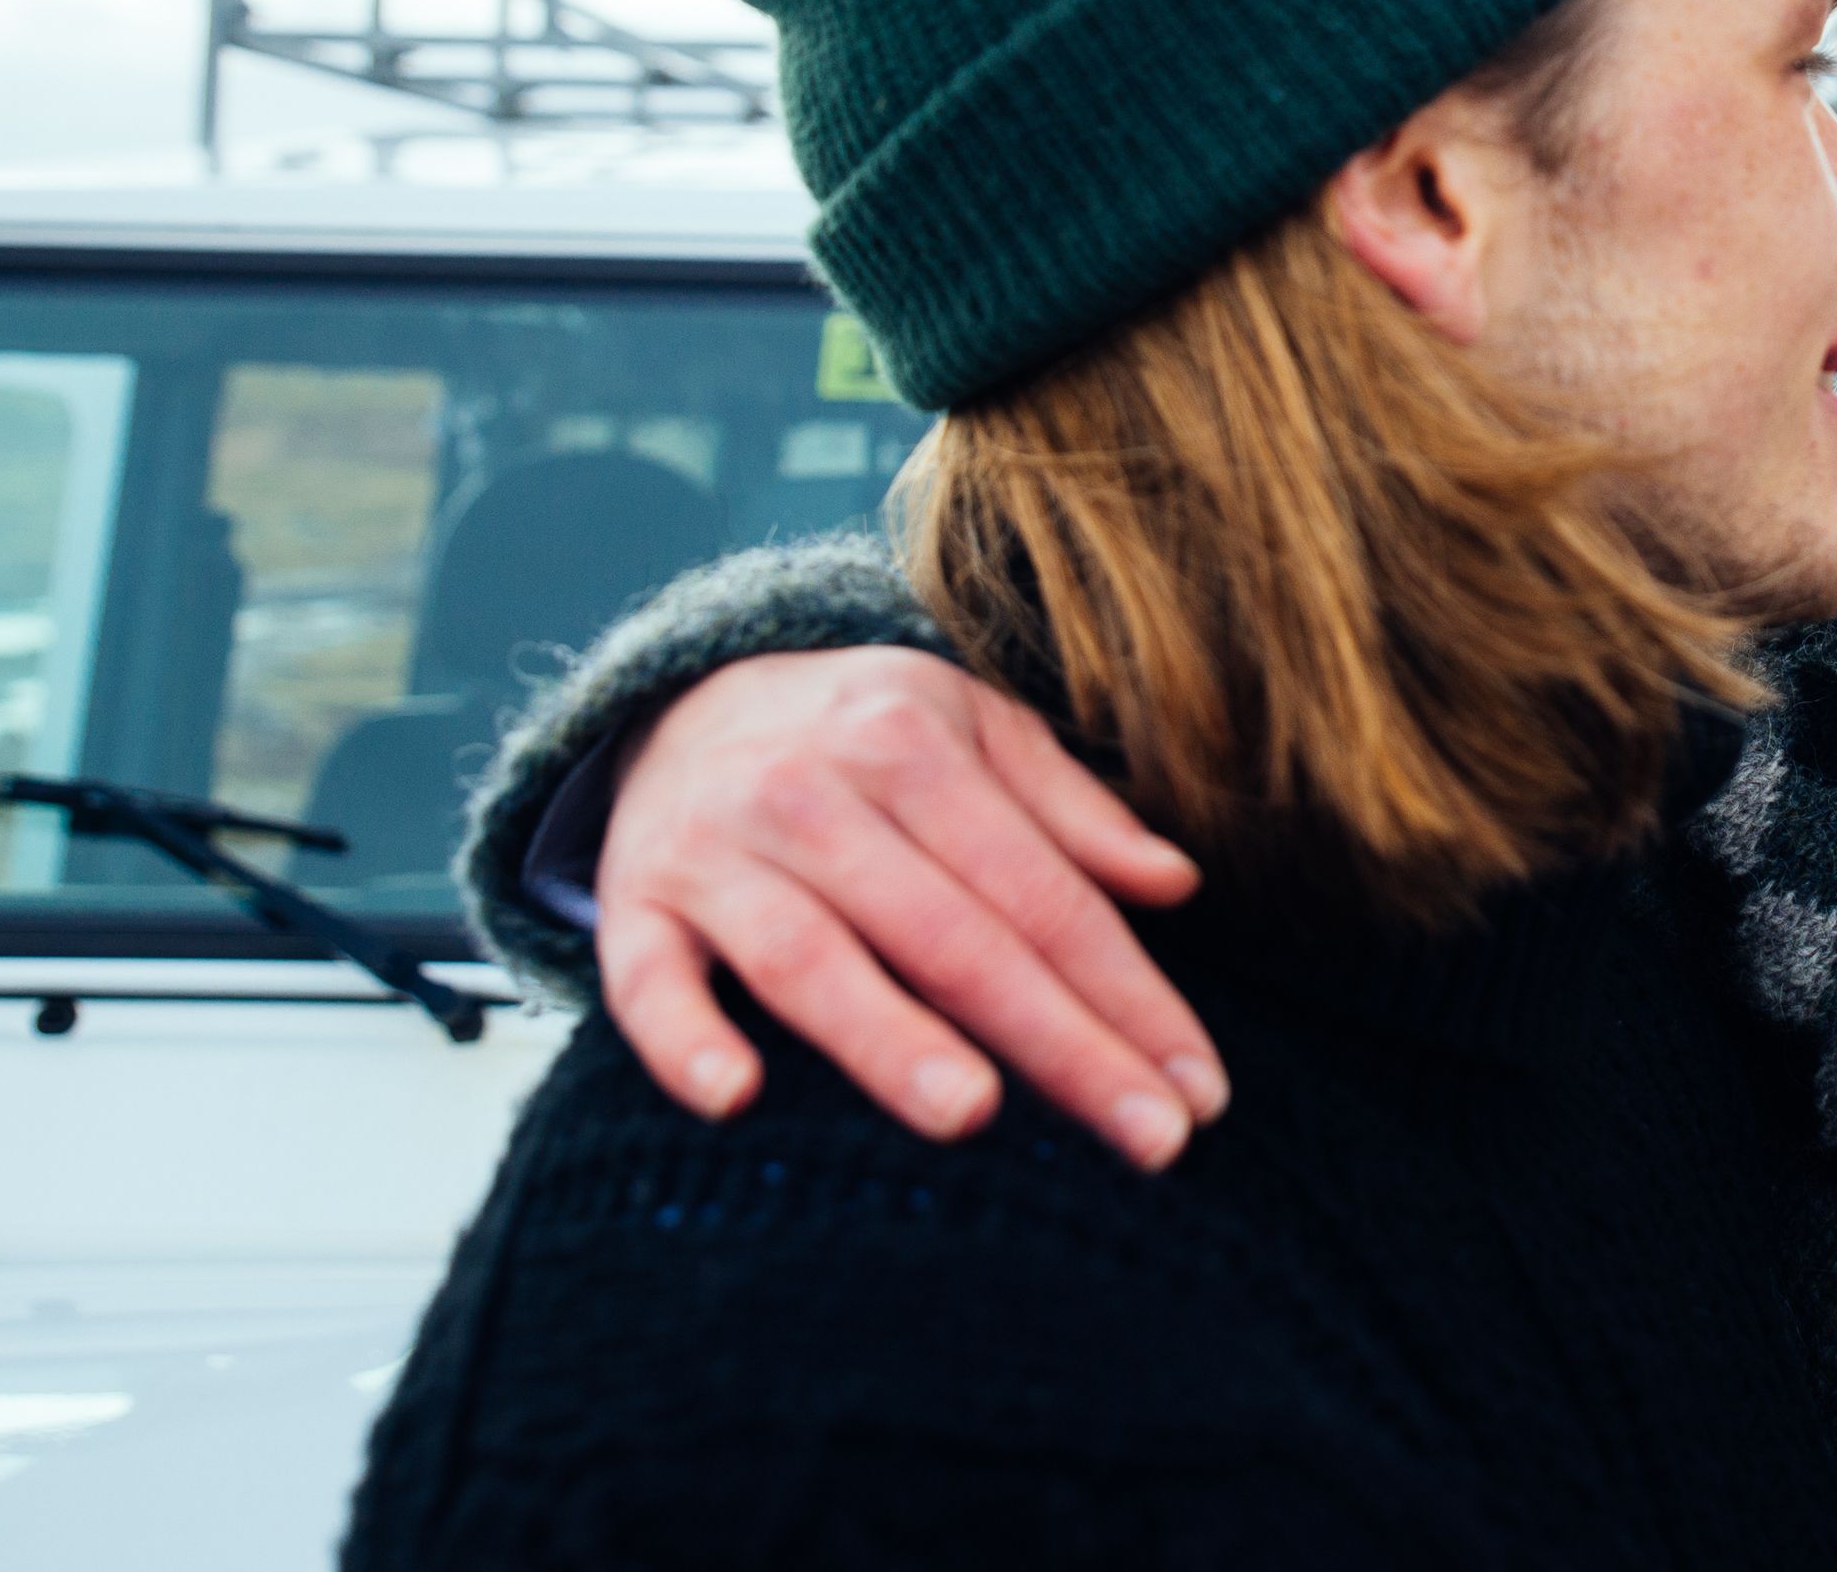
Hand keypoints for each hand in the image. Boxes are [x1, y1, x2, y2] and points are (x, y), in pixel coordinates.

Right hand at [591, 647, 1228, 1169]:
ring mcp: (720, 853)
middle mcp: (818, 795)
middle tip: (1150, 1138)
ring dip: (888, 1038)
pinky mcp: (637, 905)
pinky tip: (735, 1098)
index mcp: (918, 745)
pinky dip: (684, 1037)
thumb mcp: (975, 729)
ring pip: (813, 958)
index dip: (1129, 992)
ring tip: (972, 1113)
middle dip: (1060, 1042)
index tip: (1199, 1089)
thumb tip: (1178, 884)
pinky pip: (648, 979)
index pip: (1043, 893)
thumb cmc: (862, 735)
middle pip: (955, 938)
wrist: (677, 697)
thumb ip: (1072, 811)